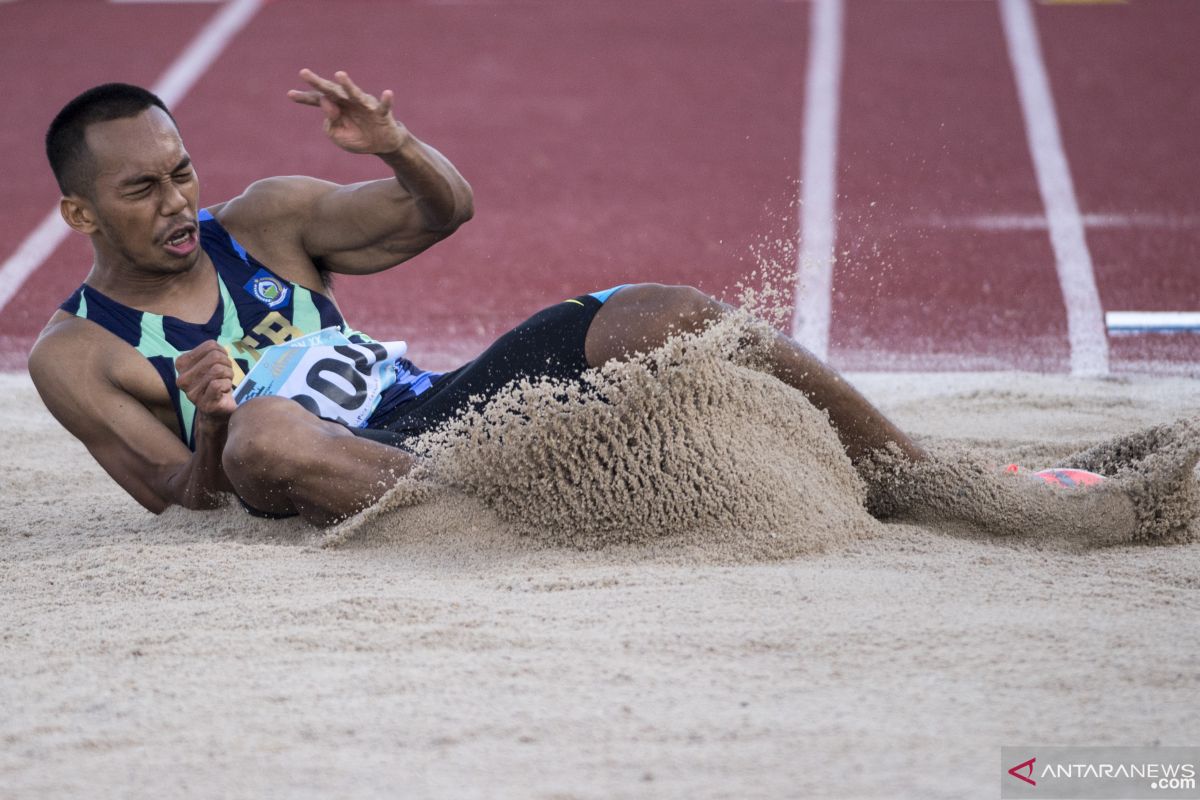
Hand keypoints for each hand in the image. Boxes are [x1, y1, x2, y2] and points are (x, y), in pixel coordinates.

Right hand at [175, 341, 236, 421]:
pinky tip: (224, 391)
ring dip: (228, 374)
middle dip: (226, 363)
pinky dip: (227, 385)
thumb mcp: (210, 363)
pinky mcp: (205, 404)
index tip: (221, 362)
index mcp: (181, 364)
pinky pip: (219, 384)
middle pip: (215, 357)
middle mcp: (182, 379)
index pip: (210, 346)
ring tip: (225, 381)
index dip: (222, 352)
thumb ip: (211, 352)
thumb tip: (217, 348)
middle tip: (226, 373)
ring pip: (218, 370)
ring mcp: (192, 393)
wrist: (217, 410)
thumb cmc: (215, 382)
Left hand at [288, 68, 409, 154]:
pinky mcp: (381, 113)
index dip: (304, 98)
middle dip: (318, 82)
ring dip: (348, 85)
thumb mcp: (338, 137)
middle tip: (303, 73)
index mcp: (336, 107)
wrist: (382, 145)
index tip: (290, 94)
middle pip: (331, 90)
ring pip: (355, 93)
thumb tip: (328, 104)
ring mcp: (365, 105)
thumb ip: (329, 125)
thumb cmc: (359, 138)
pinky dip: (386, 100)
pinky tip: (388, 93)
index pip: (318, 100)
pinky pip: (384, 106)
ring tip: (340, 75)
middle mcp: (348, 101)